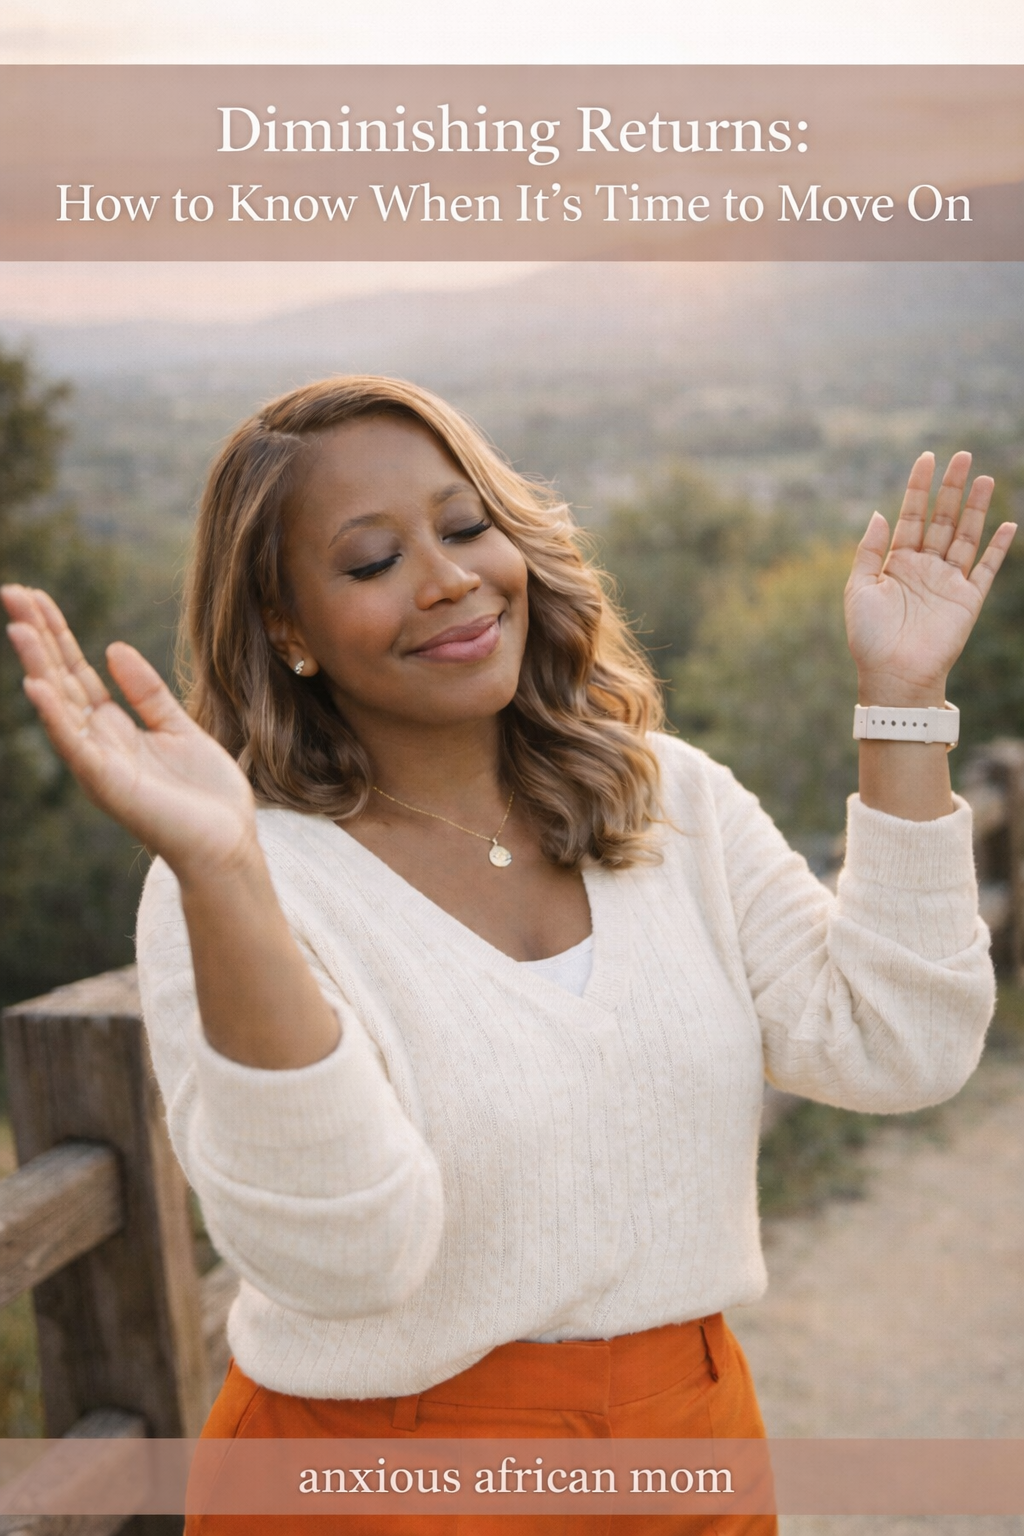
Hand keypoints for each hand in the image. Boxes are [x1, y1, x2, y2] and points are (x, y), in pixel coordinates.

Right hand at [2, 584, 258, 884]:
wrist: (226, 844)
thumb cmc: (205, 794)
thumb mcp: (178, 727)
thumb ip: (145, 691)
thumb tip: (112, 648)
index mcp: (115, 728)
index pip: (76, 671)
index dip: (56, 633)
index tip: (34, 596)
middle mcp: (98, 743)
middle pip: (60, 679)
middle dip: (38, 636)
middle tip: (10, 592)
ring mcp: (99, 763)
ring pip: (60, 705)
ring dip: (38, 665)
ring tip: (18, 626)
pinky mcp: (108, 784)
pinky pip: (76, 744)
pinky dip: (55, 715)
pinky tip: (36, 684)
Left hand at [845, 451, 1016, 705]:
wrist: (892, 675)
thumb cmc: (869, 637)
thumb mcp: (858, 588)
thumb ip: (868, 550)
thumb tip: (879, 513)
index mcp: (896, 562)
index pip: (911, 516)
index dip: (918, 488)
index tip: (927, 458)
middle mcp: (925, 567)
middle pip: (942, 519)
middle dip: (951, 488)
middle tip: (962, 456)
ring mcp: (948, 581)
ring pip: (965, 536)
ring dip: (975, 508)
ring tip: (984, 477)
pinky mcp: (968, 599)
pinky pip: (986, 568)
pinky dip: (997, 547)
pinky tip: (1006, 524)